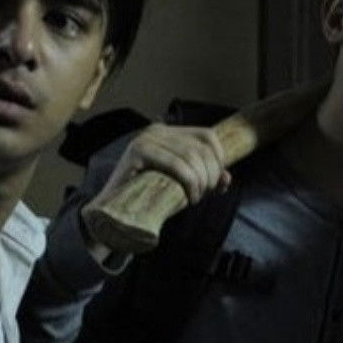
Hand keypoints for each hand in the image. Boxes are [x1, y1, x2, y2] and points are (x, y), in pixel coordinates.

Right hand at [81, 123, 231, 257]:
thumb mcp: (182, 184)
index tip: (219, 182)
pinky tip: (189, 197)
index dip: (220, 158)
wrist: (116, 211)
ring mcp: (145, 139)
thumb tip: (226, 178)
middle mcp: (157, 131)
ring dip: (201, 181)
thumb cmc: (149, 196)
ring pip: (191, 156)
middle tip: (205, 194)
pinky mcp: (137, 152)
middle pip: (201, 148)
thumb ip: (204, 177)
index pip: (207, 136)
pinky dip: (189, 182)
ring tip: (195, 198)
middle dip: (211, 174)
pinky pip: (175, 164)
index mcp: (168, 132)